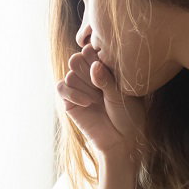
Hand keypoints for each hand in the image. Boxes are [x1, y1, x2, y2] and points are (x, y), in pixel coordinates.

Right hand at [56, 44, 145, 160]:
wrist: (122, 138)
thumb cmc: (128, 114)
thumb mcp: (122, 95)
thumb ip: (107, 79)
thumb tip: (94, 65)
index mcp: (104, 68)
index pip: (91, 50)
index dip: (96, 58)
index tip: (109, 73)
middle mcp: (89, 75)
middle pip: (76, 59)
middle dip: (88, 72)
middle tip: (102, 88)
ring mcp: (78, 87)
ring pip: (70, 74)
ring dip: (85, 87)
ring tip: (98, 100)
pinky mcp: (68, 100)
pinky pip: (61, 87)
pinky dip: (73, 94)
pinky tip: (87, 103)